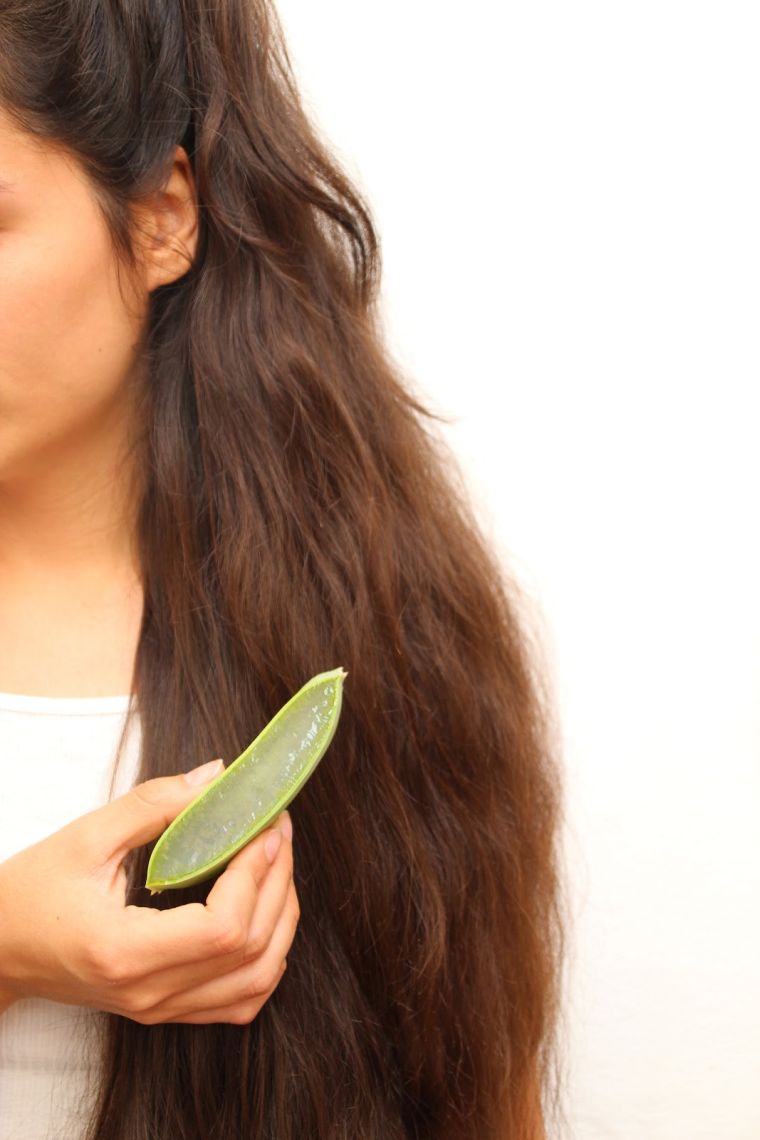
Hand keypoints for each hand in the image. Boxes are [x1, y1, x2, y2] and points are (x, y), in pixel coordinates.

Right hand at [0, 760, 298, 1024]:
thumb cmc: (30, 892)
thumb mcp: (84, 836)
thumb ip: (154, 804)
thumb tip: (219, 776)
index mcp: (124, 950)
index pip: (223, 928)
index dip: (257, 873)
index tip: (264, 826)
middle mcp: (148, 991)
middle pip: (251, 952)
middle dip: (278, 883)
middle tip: (277, 830)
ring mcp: (157, 1006)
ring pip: (255, 982)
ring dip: (281, 921)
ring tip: (276, 865)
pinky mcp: (163, 1008)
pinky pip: (238, 1001)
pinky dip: (266, 959)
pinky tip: (265, 916)